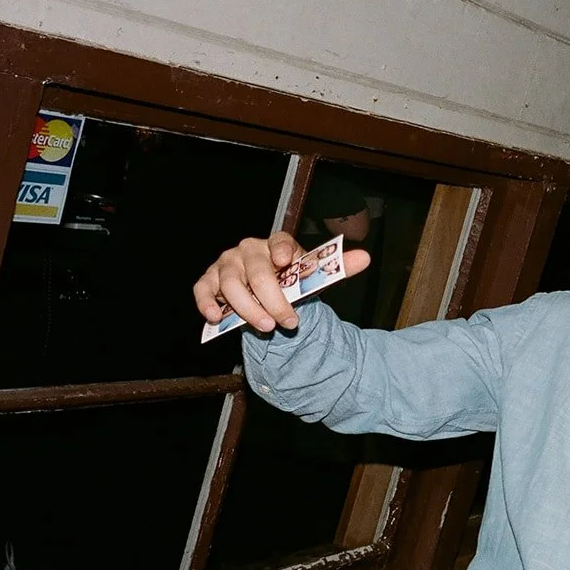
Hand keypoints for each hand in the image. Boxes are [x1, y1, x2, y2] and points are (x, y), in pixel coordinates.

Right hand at [192, 231, 370, 332]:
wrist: (267, 293)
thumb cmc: (290, 281)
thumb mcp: (313, 276)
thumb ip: (337, 268)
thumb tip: (366, 258)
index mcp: (276, 244)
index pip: (280, 241)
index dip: (282, 251)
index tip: (285, 262)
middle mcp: (249, 250)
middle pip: (258, 274)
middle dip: (274, 301)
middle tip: (288, 322)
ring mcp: (226, 265)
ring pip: (232, 286)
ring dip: (249, 309)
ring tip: (266, 327)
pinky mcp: (209, 281)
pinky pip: (203, 291)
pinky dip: (207, 304)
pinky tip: (217, 318)